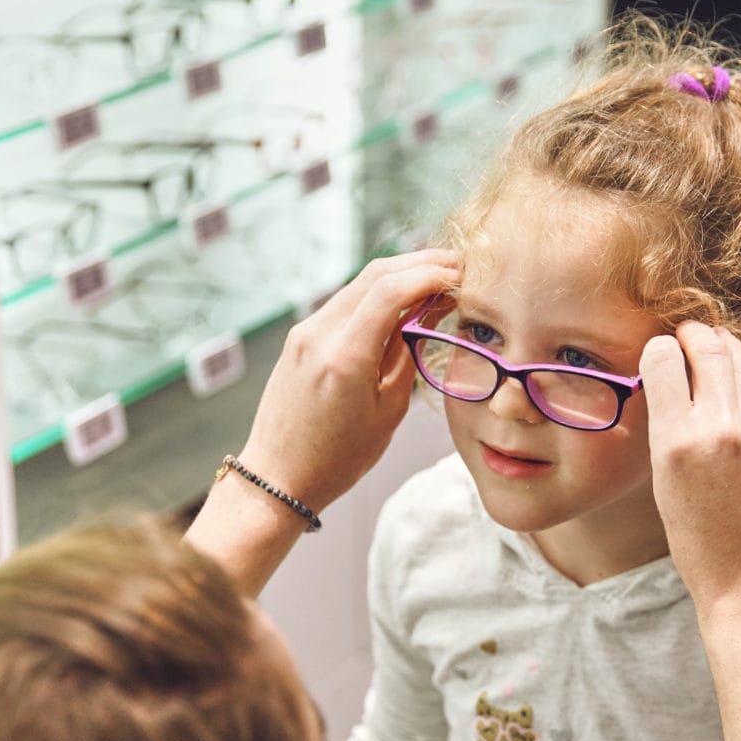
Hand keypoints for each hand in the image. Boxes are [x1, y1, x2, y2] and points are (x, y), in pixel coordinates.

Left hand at [239, 249, 460, 514]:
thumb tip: (427, 311)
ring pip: (358, 283)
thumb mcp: (388, 410)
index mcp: (344, 357)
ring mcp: (305, 332)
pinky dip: (376, 292)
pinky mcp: (300, 337)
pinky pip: (344, 301)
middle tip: (457, 266)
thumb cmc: (338, 458)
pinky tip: (401, 300)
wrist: (278, 477)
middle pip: (375, 274)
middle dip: (420, 263)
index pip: (391, 290)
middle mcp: (319, 334)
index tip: (462, 275)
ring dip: (399, 273)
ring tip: (436, 278)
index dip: (431, 274)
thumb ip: (406, 353)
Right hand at [640, 322, 740, 614]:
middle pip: (708, 349)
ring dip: (727, 351)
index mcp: (676, 442)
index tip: (662, 350)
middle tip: (691, 332)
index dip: (661, 348)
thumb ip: (670, 431)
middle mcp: (720, 428)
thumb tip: (675, 386)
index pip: (663, 358)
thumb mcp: (666, 486)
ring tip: (717, 347)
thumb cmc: (701, 545)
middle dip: (696, 335)